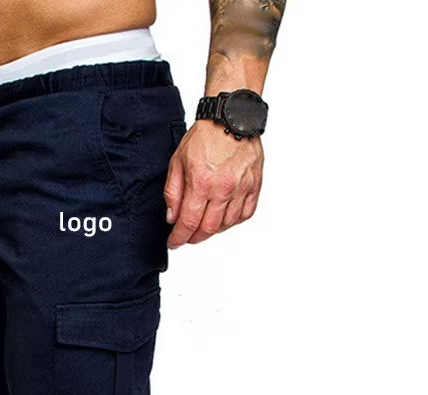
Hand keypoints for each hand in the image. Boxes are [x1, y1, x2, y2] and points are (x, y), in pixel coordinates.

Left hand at [164, 119, 263, 247]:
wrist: (230, 117)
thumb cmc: (205, 136)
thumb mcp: (177, 162)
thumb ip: (173, 192)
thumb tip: (172, 217)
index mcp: (201, 183)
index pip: (189, 223)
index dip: (179, 237)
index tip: (174, 242)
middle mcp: (223, 189)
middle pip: (208, 228)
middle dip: (194, 237)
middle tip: (187, 237)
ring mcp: (241, 188)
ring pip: (227, 224)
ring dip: (213, 230)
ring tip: (203, 226)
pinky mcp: (254, 186)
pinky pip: (245, 214)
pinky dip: (233, 222)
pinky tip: (223, 218)